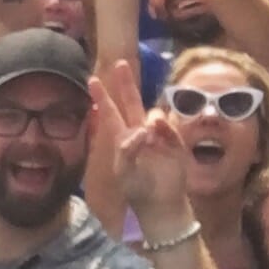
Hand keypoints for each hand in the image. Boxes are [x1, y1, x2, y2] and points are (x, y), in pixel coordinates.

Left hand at [93, 60, 190, 228]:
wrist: (160, 206)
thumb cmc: (137, 191)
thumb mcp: (124, 172)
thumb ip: (128, 150)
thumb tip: (143, 128)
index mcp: (122, 139)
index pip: (110, 113)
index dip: (103, 97)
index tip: (93, 79)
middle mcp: (139, 133)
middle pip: (132, 102)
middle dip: (127, 83)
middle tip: (120, 63)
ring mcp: (158, 136)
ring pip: (153, 114)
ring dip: (150, 118)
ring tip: (148, 134)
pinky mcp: (175, 143)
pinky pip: (169, 127)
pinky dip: (164, 127)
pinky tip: (158, 133)